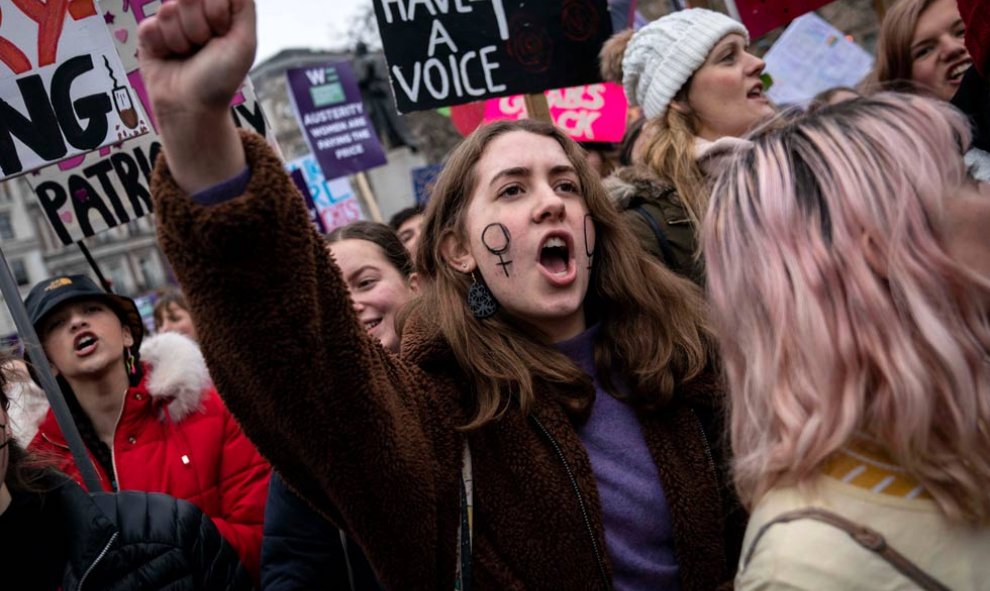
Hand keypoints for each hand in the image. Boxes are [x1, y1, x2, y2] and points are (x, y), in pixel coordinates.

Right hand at [138, 0, 254, 192]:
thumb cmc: (221, 78)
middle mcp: (193, 14)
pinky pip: (149, 25)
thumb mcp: (244, 41)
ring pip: (168, 10)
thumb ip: (243, 5)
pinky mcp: (148, 34)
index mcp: (217, 12)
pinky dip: (162, 45)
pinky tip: (169, 57)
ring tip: (187, 55)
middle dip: (198, 26)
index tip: (221, 34)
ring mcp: (170, 23)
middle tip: (204, 46)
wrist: (192, 107)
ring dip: (181, 39)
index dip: (216, 14)